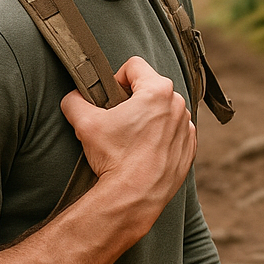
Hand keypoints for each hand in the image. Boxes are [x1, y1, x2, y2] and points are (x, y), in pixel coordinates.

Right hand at [60, 56, 195, 218]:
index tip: (109, 98)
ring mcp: (187, 127)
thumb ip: (75, 100)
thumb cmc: (114, 158)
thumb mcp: (84, 123)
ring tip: (131, 139)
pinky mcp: (190, 148)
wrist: (134, 196)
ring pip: (164, 110)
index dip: (116, 78)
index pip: (134, 66)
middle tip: (117, 121)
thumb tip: (73, 97)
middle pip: (151, 88)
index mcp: (157, 90)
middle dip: (133, 100)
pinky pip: (174, 133)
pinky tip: (144, 152)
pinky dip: (161, 137)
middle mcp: (178, 105)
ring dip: (148, 118)